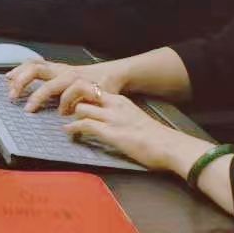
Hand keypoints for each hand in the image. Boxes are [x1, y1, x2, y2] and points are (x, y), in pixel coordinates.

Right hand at [6, 60, 125, 114]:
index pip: (49, 86)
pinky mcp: (56, 67)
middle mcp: (62, 70)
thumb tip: (67, 114)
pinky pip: (36, 64)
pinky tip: (15, 75)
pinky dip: (23, 68)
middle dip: (21, 81)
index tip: (29, 109)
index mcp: (71, 78)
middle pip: (36, 69)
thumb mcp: (99, 99)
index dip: (37, 97)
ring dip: (19, 72)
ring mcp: (58, 67)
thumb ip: (84, 105)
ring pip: (34, 63)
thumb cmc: (106, 88)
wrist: (111, 74)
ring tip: (8, 82)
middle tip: (13, 96)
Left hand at [64, 92, 191, 172]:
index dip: (77, 92)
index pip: (92, 87)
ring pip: (81, 107)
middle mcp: (114, 105)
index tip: (71, 100)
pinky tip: (69, 132)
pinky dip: (73, 128)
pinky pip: (85, 125)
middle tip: (63, 108)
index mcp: (120, 100)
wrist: (170, 147)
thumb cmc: (156, 138)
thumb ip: (120, 115)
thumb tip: (108, 122)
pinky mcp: (111, 133)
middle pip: (82, 90)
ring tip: (65, 121)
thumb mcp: (135, 118)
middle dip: (68, 97)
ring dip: (69, 115)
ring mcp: (112, 118)